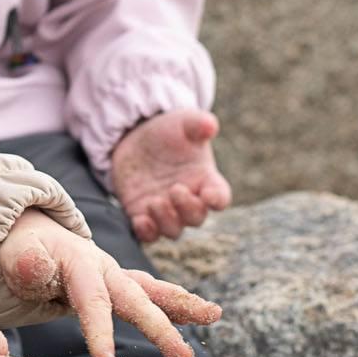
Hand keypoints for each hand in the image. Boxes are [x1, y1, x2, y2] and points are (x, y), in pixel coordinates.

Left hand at [0, 212, 221, 356]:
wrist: (30, 236)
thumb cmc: (20, 252)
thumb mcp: (14, 255)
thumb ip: (26, 264)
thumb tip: (37, 268)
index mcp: (80, 265)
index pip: (92, 302)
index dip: (100, 331)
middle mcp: (105, 268)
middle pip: (136, 299)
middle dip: (160, 327)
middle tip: (183, 355)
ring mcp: (116, 275)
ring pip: (153, 291)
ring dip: (184, 305)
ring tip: (214, 315)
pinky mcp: (120, 284)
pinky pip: (152, 293)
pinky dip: (176, 303)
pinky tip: (200, 316)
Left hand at [110, 108, 232, 242]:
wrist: (136, 137)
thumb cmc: (169, 130)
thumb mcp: (183, 121)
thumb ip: (197, 123)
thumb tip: (210, 125)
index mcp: (205, 180)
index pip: (220, 197)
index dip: (217, 200)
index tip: (209, 195)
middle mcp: (188, 199)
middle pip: (195, 218)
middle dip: (187, 209)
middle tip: (174, 190)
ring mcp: (166, 210)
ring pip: (172, 230)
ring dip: (165, 221)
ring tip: (154, 201)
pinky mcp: (142, 214)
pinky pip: (148, 234)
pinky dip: (146, 232)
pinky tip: (139, 220)